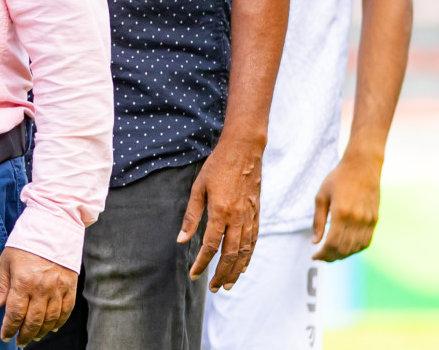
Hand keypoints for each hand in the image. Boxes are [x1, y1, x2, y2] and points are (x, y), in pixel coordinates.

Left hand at [0, 247, 76, 345]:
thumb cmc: (25, 243)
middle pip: (33, 321)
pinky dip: (59, 322)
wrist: (53, 227)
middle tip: (19, 342)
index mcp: (23, 282)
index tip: (5, 337)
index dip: (9, 328)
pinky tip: (52, 328)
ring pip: (50, 319)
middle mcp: (42, 288)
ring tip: (33, 337)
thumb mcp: (6, 260)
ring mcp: (58, 289)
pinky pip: (66, 311)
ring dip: (41, 332)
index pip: (15, 313)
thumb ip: (2, 286)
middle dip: (25, 335)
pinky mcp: (70, 287)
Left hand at [179, 137, 262, 290]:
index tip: (193, 275)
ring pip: (245, 251)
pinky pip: (254, 241)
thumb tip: (181, 240)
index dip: (201, 263)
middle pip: (231, 255)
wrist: (244, 150)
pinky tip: (243, 265)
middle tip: (213, 288)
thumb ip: (191, 216)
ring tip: (228, 284)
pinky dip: (249, 257)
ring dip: (236, 270)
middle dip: (222, 274)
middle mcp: (238, 218)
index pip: (211, 246)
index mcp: (221, 212)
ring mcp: (250, 217)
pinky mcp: (257, 213)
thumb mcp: (198, 188)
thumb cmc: (217, 167)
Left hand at [312, 151, 381, 261]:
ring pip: (356, 248)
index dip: (323, 254)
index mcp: (341, 212)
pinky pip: (366, 242)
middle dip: (331, 257)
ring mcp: (368, 220)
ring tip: (331, 254)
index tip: (315, 256)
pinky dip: (355, 249)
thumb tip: (315, 242)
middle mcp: (357, 219)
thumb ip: (318, 221)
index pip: (332, 243)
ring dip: (343, 255)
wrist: (362, 167)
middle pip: (344, 248)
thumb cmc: (338, 179)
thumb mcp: (321, 196)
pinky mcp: (375, 220)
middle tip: (321, 257)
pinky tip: (346, 248)